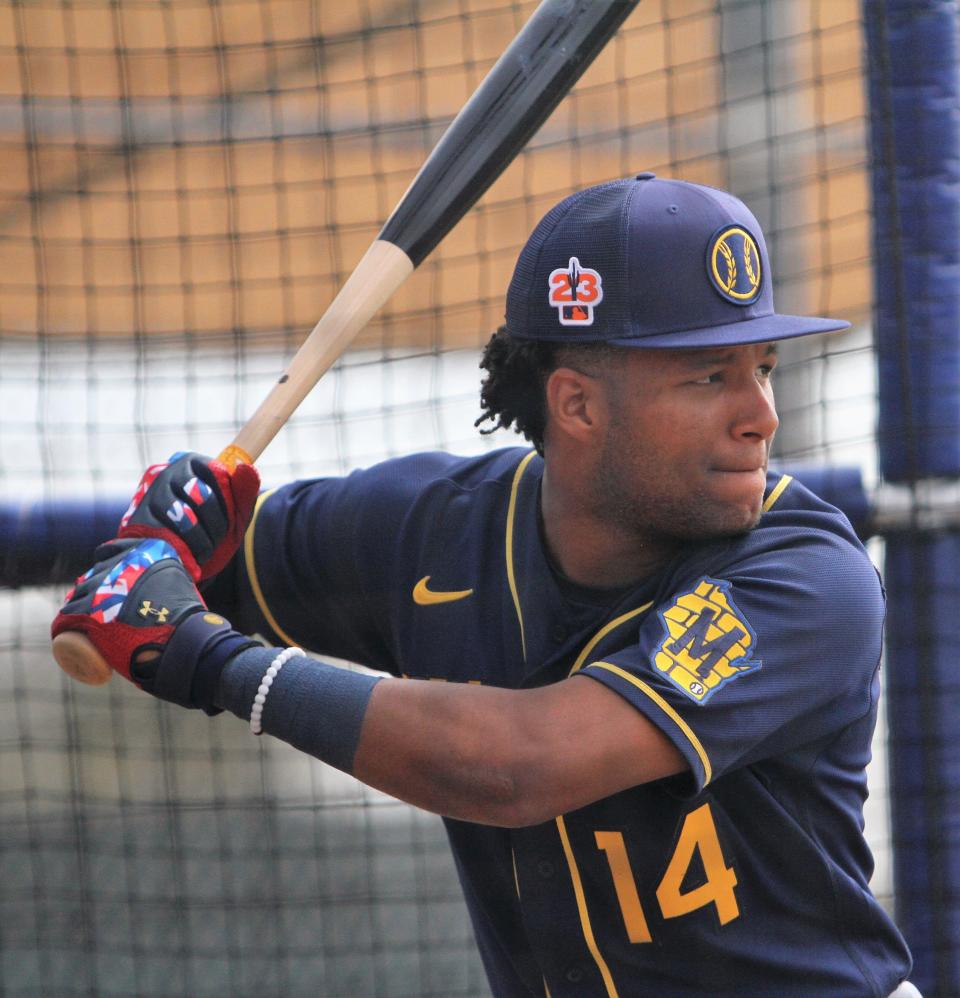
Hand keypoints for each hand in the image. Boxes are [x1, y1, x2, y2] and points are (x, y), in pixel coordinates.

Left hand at [51, 538, 253, 710]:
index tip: (109, 588)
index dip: (106, 571)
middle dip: (91, 595)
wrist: (188, 646)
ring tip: (85, 630)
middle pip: (93, 577)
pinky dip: (64, 632)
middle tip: (99, 616)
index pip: (110, 553)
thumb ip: (171, 585)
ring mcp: (106, 589)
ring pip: (77, 598)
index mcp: (148, 555)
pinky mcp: (91, 614)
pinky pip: (65, 622)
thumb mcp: (182, 590)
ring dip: (77, 612)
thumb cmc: (193, 626)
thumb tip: (174, 594)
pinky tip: (69, 639)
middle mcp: (124, 566)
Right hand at [118, 451, 259, 581]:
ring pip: (186, 518)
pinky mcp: (139, 521)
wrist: (185, 566)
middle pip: (203, 495)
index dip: (228, 499)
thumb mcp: (236, 513)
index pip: (217, 472)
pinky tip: (188, 554)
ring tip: (204, 548)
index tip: (229, 514)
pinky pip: (169, 536)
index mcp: (192, 465)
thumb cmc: (211, 532)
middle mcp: (167, 473)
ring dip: (203, 540)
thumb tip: (246, 466)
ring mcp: (150, 496)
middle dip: (218, 523)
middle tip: (217, 536)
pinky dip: (187, 551)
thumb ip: (245, 490)